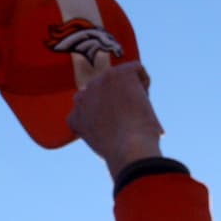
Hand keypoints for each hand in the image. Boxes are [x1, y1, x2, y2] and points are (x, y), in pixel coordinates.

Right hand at [67, 62, 163, 178]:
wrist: (129, 148)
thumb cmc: (120, 152)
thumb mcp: (98, 142)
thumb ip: (96, 126)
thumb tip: (111, 120)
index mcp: (76, 114)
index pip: (90, 103)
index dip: (108, 109)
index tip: (118, 122)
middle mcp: (84, 94)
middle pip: (106, 88)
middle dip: (119, 97)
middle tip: (131, 116)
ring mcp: (100, 81)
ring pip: (120, 77)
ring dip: (132, 90)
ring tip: (138, 109)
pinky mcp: (119, 73)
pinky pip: (136, 69)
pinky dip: (145, 81)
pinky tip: (144, 99)